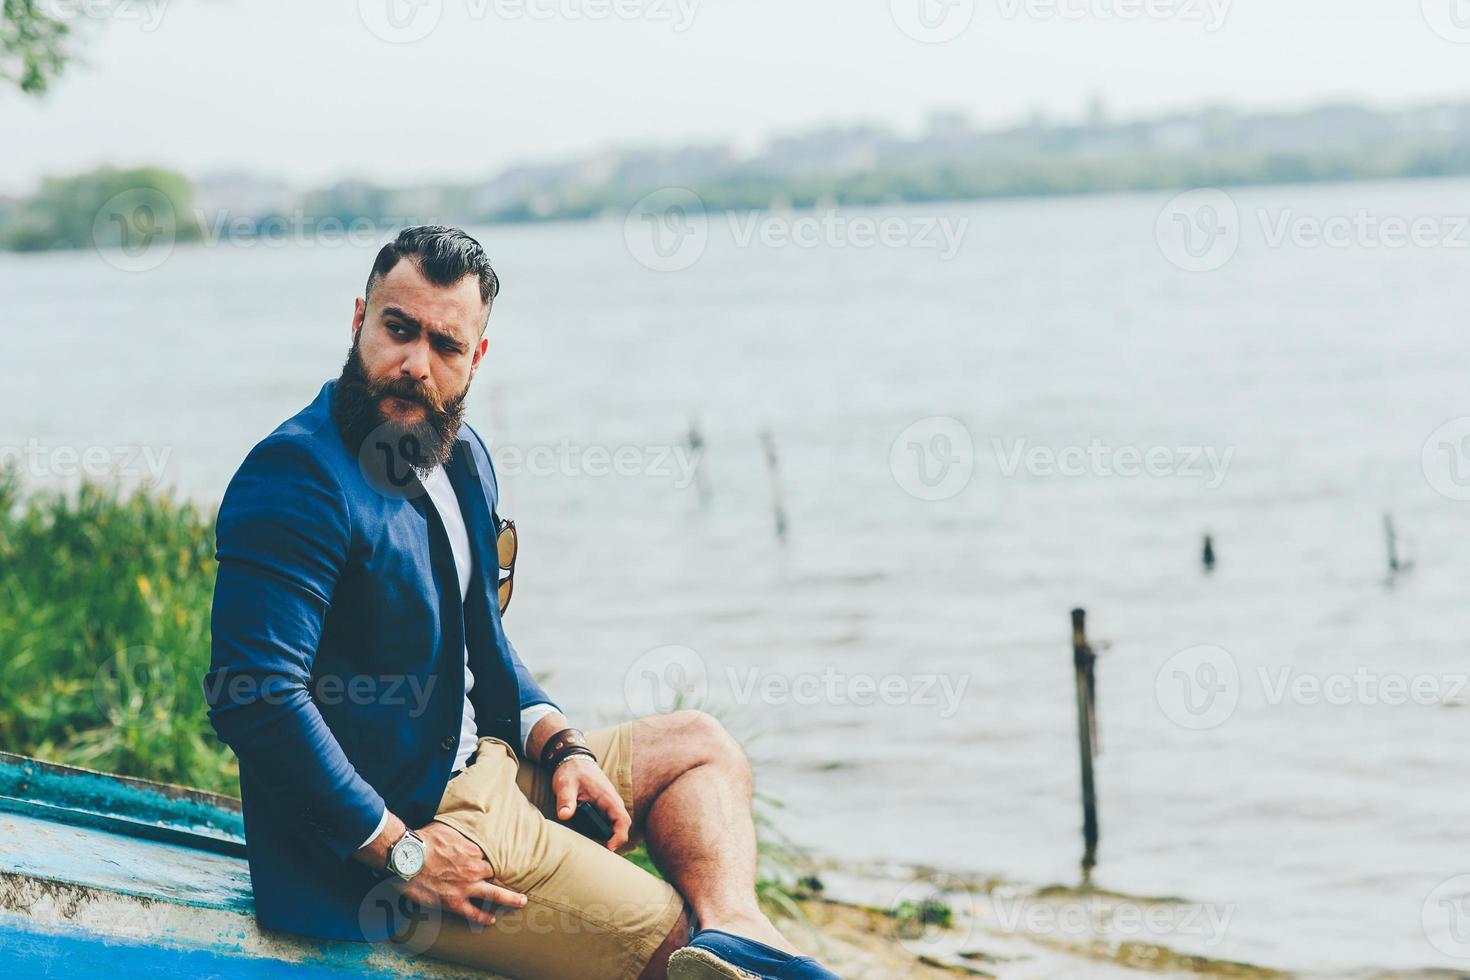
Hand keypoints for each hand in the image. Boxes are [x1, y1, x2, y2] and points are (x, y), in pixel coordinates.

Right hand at [394, 820, 527, 926]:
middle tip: (519, 882)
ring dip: (510, 898)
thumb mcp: (446, 829)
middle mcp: (474, 869)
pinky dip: (484, 917)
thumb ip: (459, 833)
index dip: (491, 860)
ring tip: (522, 901)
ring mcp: (466, 887)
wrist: (408, 859)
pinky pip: (474, 912)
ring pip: (494, 894)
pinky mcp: (454, 902)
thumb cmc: (424, 841)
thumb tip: (464, 827)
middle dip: (507, 878)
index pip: (489, 857)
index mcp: (474, 851)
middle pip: (495, 874)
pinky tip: (492, 919)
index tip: (496, 861)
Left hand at [552, 756, 631, 851]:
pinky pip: (608, 824)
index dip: (619, 837)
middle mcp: (612, 803)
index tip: (608, 849)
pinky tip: (590, 842)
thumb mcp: (565, 784)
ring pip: (615, 827)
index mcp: (608, 797)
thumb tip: (564, 815)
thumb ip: (565, 799)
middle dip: (613, 843)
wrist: (572, 759)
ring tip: (592, 852)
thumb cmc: (571, 771)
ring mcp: (608, 806)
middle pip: (621, 828)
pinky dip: (602, 834)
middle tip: (596, 856)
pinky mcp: (602, 808)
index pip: (623, 821)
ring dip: (607, 839)